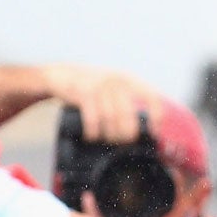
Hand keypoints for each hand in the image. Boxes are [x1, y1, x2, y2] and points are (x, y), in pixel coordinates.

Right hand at [41, 64, 160, 143]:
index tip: (154, 133)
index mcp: (128, 79)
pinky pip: (93, 119)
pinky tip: (91, 136)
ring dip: (109, 136)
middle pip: (128, 116)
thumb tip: (143, 129)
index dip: (156, 116)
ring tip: (106, 140)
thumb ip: (127, 100)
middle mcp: (116, 81)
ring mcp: (99, 86)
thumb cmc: (91, 86)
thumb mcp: (113, 85)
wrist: (61, 74)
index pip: (151, 96)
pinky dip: (93, 132)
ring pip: (111, 120)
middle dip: (126, 135)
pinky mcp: (83, 93)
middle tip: (122, 143)